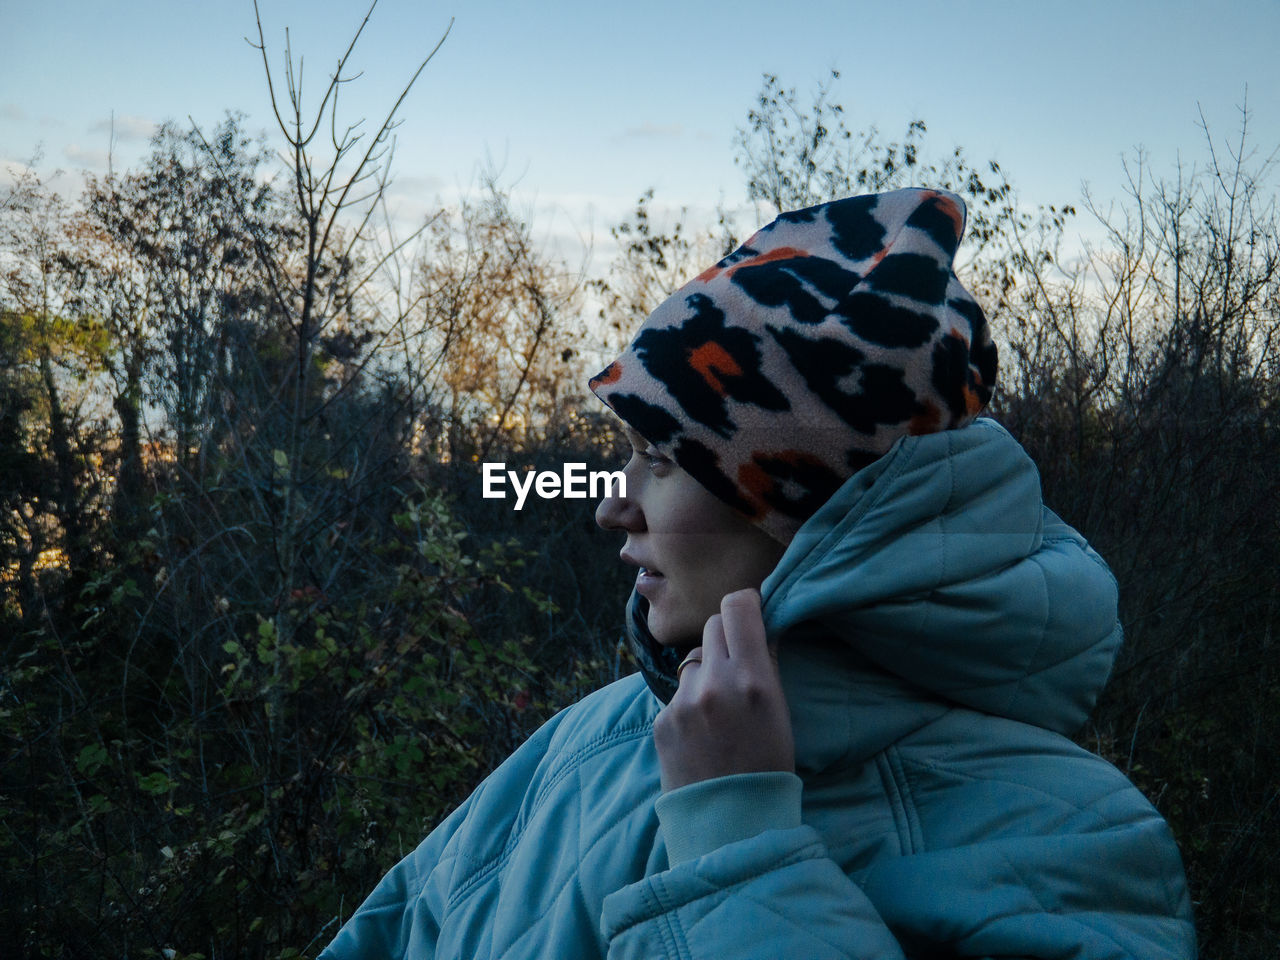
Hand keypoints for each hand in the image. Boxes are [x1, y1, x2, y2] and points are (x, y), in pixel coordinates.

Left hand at [653, 589, 794, 791]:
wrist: (732, 823)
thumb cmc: (769, 767)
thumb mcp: (780, 712)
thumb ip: (765, 665)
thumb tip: (758, 625)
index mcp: (752, 679)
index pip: (737, 607)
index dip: (745, 604)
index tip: (750, 613)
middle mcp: (714, 683)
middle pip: (713, 625)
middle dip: (726, 637)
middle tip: (737, 662)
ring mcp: (683, 702)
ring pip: (693, 660)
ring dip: (705, 672)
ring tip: (718, 711)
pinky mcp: (662, 720)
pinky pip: (677, 693)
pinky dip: (689, 704)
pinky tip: (701, 733)